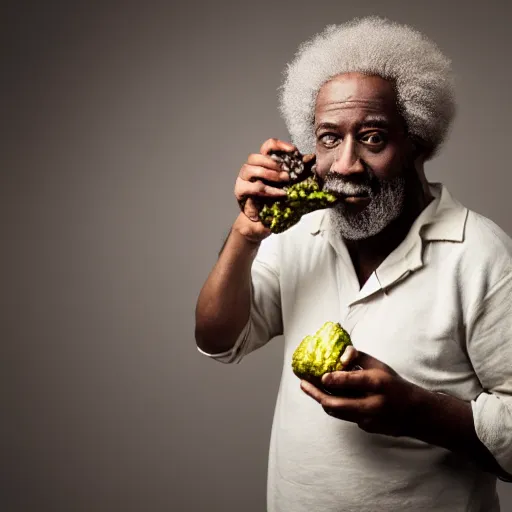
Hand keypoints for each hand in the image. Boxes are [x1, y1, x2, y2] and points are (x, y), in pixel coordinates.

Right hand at [233, 138, 295, 242]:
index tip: (293, 151)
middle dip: (273, 163)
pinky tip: (280, 194)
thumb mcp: (292, 186)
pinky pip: (253, 187)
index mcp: (263, 164)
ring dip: (269, 174)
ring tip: (284, 181)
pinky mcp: (241, 192)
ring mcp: (243, 180)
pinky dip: (269, 190)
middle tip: (288, 174)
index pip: (267, 146)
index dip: (279, 145)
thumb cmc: (275, 203)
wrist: (263, 223)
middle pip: (255, 156)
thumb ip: (299, 172)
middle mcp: (251, 169)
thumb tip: (311, 158)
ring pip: (250, 169)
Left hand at [300, 347, 419, 436]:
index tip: (322, 376)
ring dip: (320, 400)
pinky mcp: (366, 427)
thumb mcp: (379, 365)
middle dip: (316, 394)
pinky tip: (327, 395)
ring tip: (307, 387)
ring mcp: (369, 419)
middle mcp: (373, 404)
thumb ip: (359, 357)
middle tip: (303, 384)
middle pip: (338, 404)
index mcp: (379, 383)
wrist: (414, 413)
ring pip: (337, 412)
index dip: (335, 380)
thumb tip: (339, 354)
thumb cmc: (393, 384)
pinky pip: (345, 415)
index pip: (353, 381)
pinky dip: (336, 405)